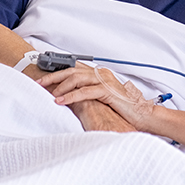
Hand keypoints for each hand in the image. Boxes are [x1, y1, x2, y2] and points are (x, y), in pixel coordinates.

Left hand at [38, 64, 153, 129]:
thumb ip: (88, 93)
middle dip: (53, 77)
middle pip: (71, 70)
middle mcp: (100, 73)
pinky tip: (61, 101)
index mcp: (99, 73)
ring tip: (49, 95)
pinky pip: (84, 92)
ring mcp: (104, 80)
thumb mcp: (102, 99)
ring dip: (60, 87)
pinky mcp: (108, 90)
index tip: (44, 80)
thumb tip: (69, 96)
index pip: (73, 68)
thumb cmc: (124, 109)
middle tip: (39, 83)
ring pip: (76, 78)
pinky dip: (70, 96)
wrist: (145, 116)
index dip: (57, 73)